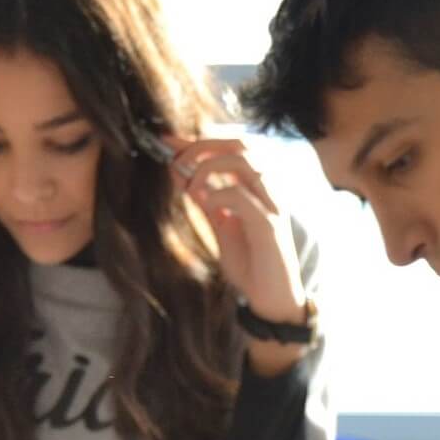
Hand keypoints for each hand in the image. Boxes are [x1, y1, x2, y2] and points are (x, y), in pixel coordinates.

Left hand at [169, 137, 308, 366]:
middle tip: (177, 160)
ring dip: (209, 167)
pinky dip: (217, 195)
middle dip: (203, 145)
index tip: (167, 141)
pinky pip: (242, 196)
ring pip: (245, 161)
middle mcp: (269, 190)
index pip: (231, 147)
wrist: (272, 299)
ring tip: (192, 188)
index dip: (198, 140)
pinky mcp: (270, 226)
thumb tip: (179, 170)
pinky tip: (207, 206)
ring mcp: (272, 205)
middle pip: (241, 144)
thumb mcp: (220, 225)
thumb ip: (203, 199)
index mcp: (258, 187)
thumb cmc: (251, 264)